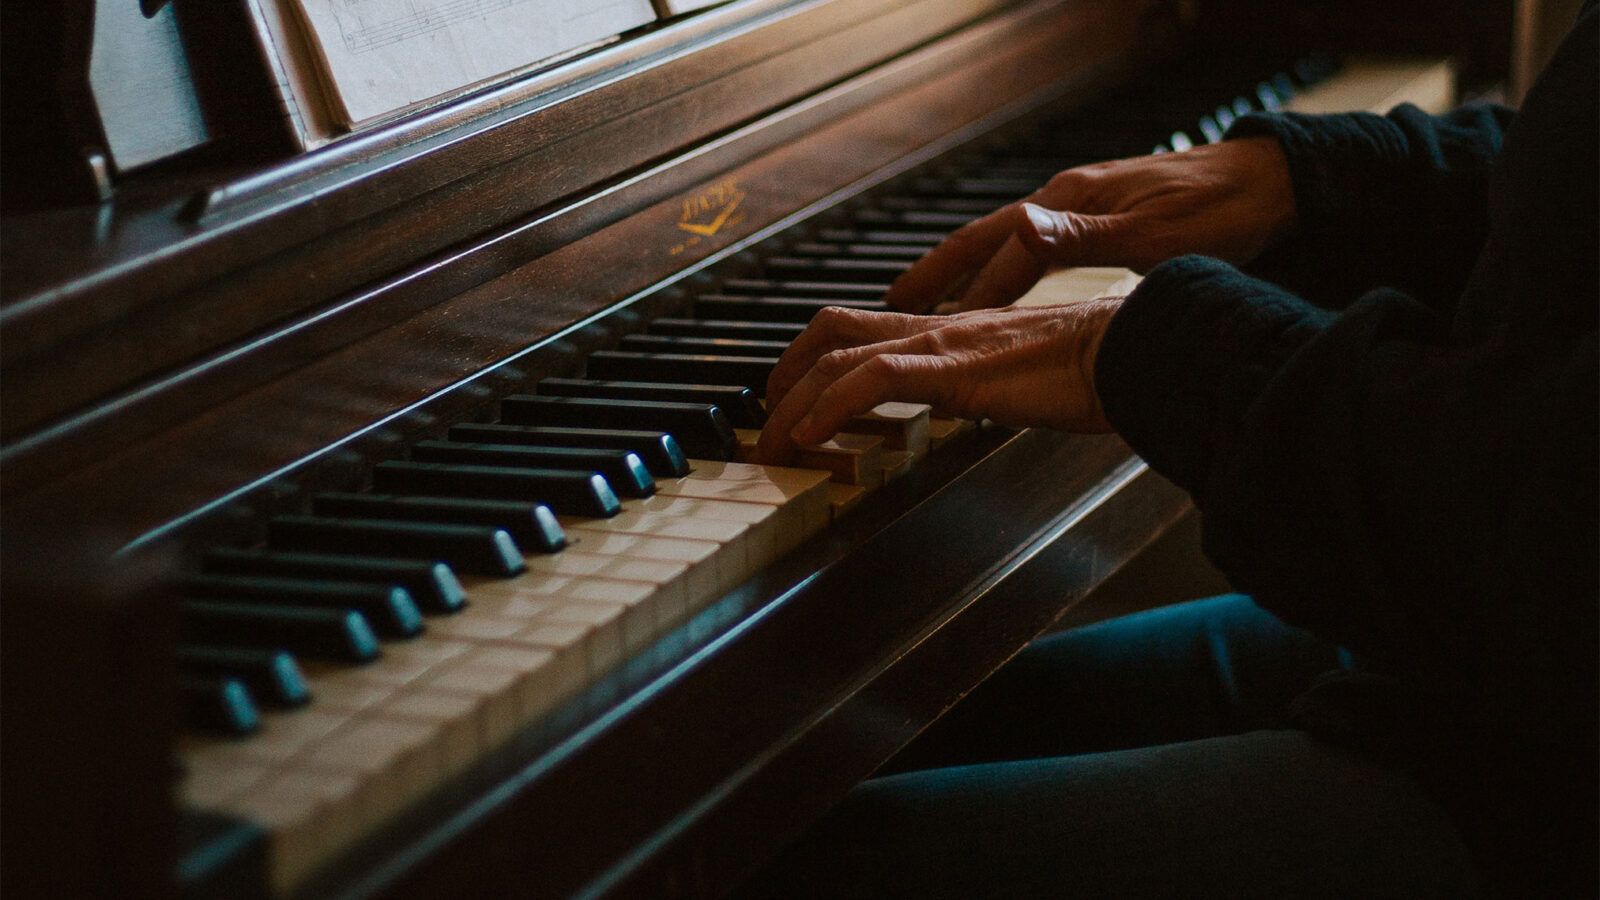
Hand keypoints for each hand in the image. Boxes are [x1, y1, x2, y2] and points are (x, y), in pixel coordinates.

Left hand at [755, 299, 1122, 464]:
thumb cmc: (1102, 368)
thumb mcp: (1029, 381)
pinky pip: (871, 380)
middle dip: (784, 374)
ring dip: (791, 401)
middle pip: (831, 330)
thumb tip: (985, 408)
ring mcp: (942, 344)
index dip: (817, 360)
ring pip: (835, 354)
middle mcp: (937, 328)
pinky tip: (811, 436)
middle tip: (764, 418)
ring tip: (772, 442)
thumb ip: (996, 389)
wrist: (1140, 350)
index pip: (864, 330)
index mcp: (954, 331)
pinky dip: (829, 409)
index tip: (796, 398)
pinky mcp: (954, 368)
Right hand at [883, 137, 1294, 311]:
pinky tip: (1001, 292)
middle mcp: (1067, 200)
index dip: (959, 291)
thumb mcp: (1154, 234)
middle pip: (984, 240)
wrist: (1271, 184)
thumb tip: (1022, 230)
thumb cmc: (1222, 211)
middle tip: (891, 303)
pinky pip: (1031, 249)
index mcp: (1073, 203)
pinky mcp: (1101, 217)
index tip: (921, 323)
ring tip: (929, 303)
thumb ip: (1082, 237)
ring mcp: (1082, 207)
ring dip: (964, 274)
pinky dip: (1002, 272)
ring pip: (1004, 244)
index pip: (998, 252)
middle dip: (936, 274)